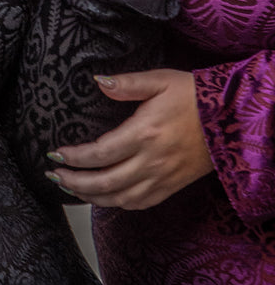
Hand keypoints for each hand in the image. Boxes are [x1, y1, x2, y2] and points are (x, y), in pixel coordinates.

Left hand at [47, 68, 213, 207]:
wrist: (232, 119)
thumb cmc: (195, 97)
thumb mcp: (161, 80)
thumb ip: (127, 83)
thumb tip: (98, 80)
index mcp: (144, 134)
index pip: (99, 154)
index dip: (74, 158)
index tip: (56, 155)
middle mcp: (151, 162)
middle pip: (104, 182)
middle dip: (73, 182)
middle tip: (53, 176)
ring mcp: (162, 178)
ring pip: (118, 198)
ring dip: (90, 196)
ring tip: (70, 188)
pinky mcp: (171, 187)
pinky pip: (139, 204)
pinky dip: (116, 204)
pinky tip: (103, 197)